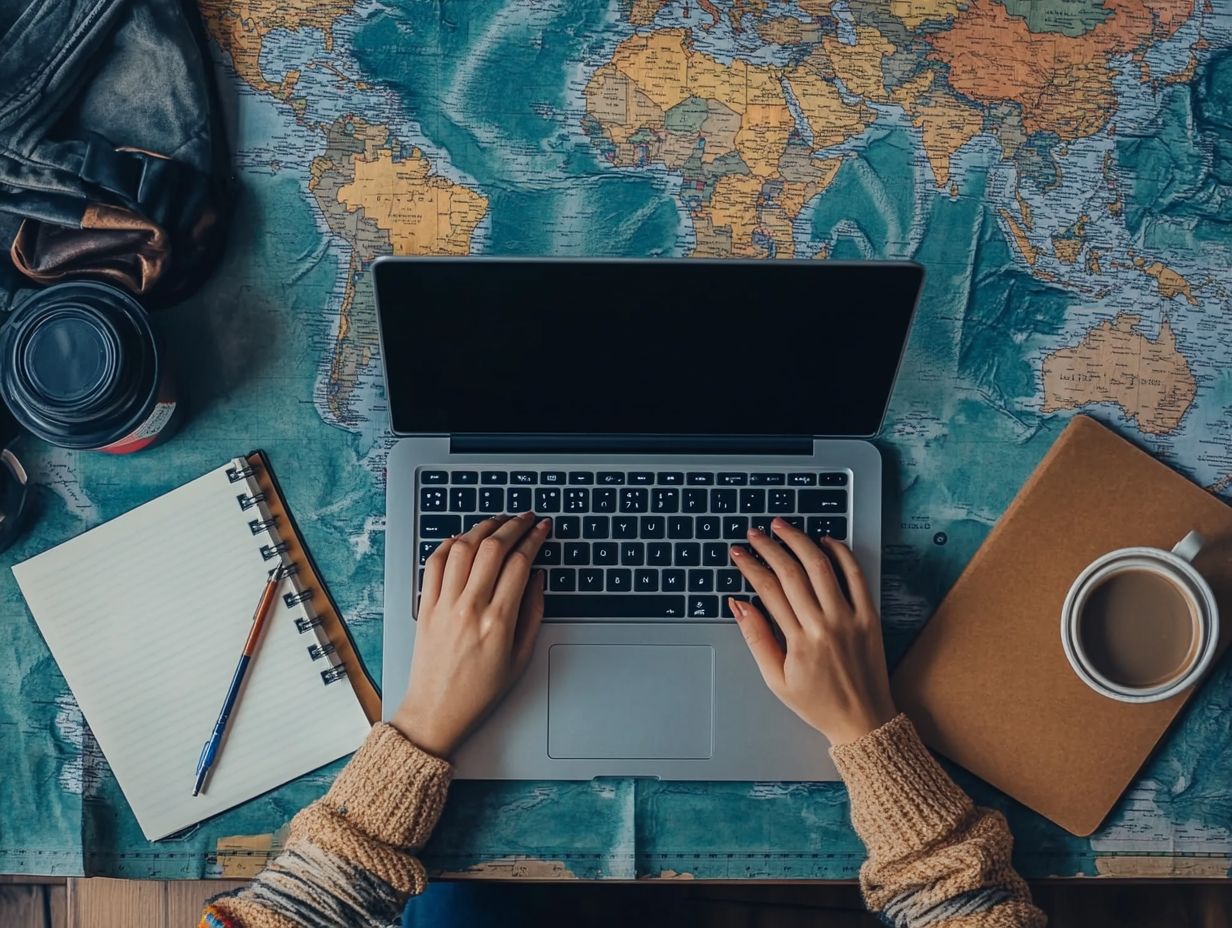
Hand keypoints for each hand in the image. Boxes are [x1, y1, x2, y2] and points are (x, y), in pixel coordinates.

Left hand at [392, 513, 548, 757]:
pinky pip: (434, 563)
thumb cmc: (480, 691)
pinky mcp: (425, 606)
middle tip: (525, 517)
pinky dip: (449, 544)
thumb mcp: (520, 657)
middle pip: (493, 547)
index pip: (520, 563)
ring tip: (497, 521)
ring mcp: (444, 605)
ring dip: (482, 527)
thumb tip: (537, 576)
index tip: (542, 528)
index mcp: (498, 621)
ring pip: (462, 547)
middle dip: (514, 525)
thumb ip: (533, 612)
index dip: (535, 538)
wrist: (437, 711)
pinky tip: (463, 539)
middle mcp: (469, 607)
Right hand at [728, 518, 895, 745]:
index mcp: (799, 641)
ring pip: (821, 567)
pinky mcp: (870, 616)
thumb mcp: (775, 679)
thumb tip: (738, 604)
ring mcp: (850, 618)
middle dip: (769, 547)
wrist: (863, 720)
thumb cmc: (817, 703)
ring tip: (783, 527)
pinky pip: (856, 576)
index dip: (750, 566)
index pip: (769, 590)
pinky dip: (842, 554)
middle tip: (755, 533)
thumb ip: (756, 638)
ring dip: (800, 541)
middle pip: (791, 572)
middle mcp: (824, 625)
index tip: (739, 552)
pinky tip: (827, 540)